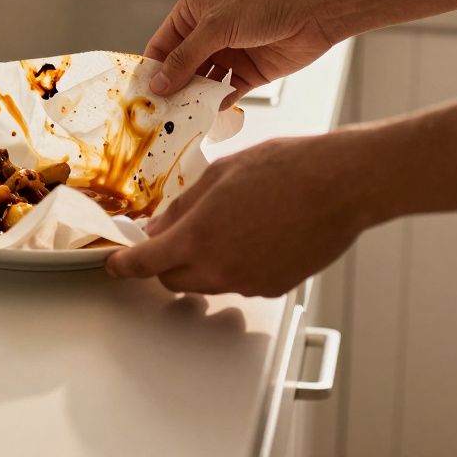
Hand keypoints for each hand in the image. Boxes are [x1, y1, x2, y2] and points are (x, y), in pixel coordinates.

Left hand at [105, 134, 373, 297]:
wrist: (342, 184)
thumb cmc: (287, 169)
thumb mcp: (219, 175)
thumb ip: (182, 206)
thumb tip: (159, 227)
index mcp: (198, 238)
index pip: (144, 264)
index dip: (123, 265)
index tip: (114, 264)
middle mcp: (220, 268)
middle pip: (172, 279)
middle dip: (164, 261)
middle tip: (173, 233)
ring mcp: (249, 282)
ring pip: (206, 283)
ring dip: (200, 263)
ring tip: (224, 225)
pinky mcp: (274, 287)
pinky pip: (238, 282)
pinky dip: (233, 266)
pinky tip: (252, 235)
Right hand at [146, 0, 336, 106]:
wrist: (315, 10)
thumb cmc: (265, 2)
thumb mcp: (216, 27)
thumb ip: (185, 58)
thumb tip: (158, 83)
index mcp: (193, 11)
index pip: (163, 44)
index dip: (152, 68)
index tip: (142, 94)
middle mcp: (208, 33)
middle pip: (180, 67)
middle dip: (172, 88)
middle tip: (160, 112)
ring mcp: (229, 54)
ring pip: (202, 82)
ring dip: (194, 98)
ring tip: (183, 117)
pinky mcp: (248, 73)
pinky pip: (225, 92)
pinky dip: (217, 104)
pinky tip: (210, 115)